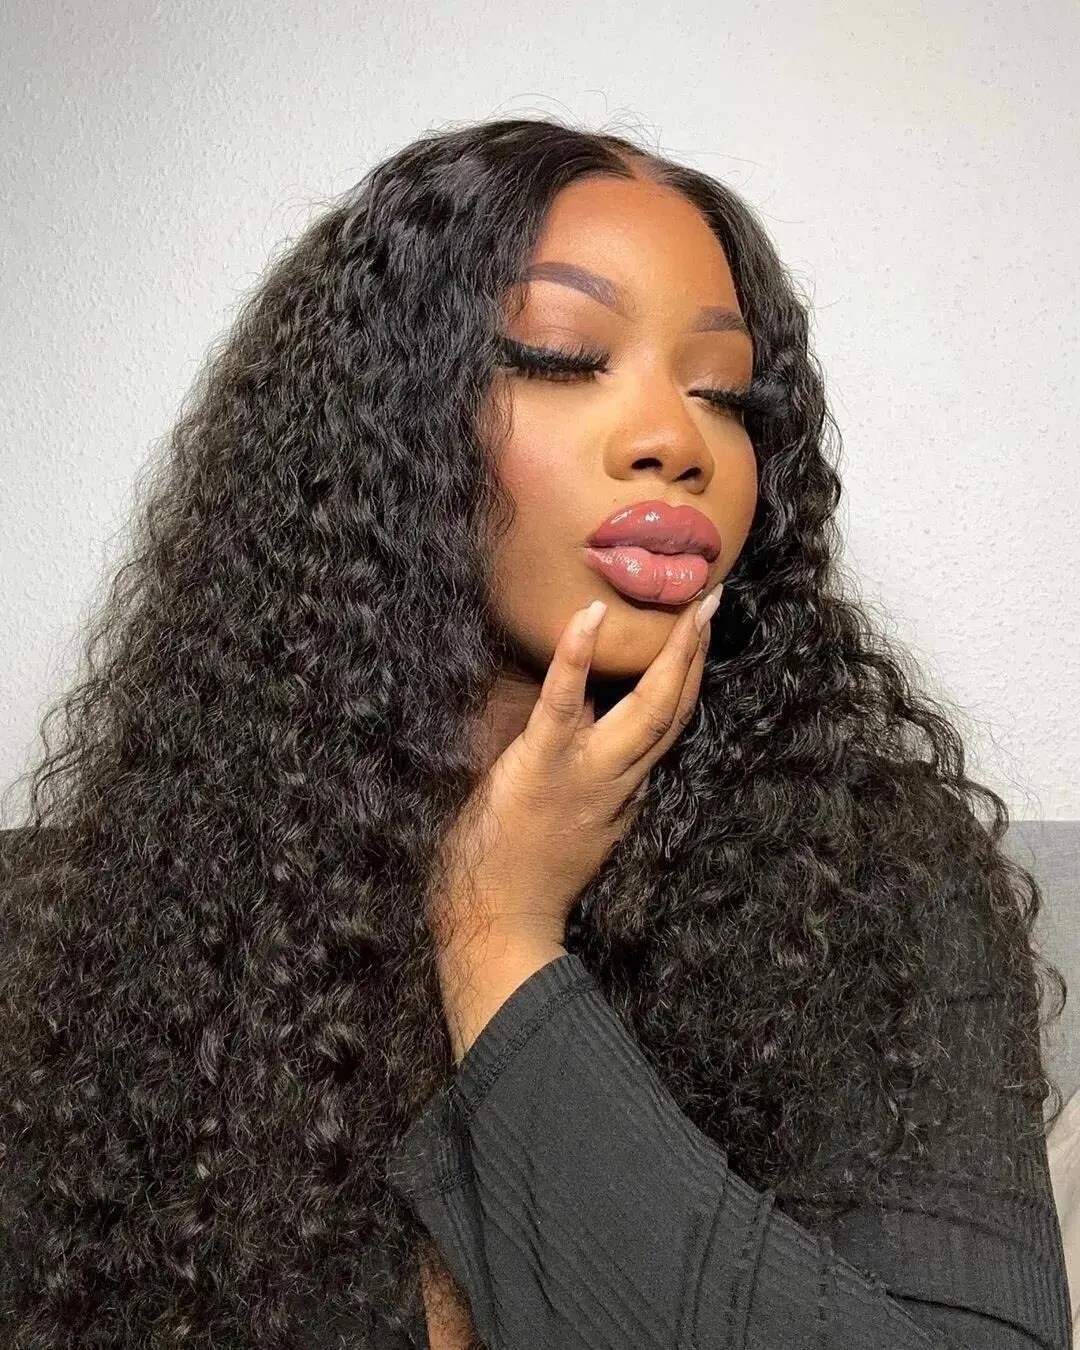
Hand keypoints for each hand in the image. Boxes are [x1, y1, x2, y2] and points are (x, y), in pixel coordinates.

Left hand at [428, 586, 720, 955]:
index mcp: (625, 793)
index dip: (690, 680)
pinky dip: (577, 656)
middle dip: (698, 655)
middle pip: (674, 711)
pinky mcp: (543, 765)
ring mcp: (587, 773)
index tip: (702, 637)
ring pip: (649, 710)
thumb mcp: (576, 828)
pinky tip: (590, 616)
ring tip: (691, 605)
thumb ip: (594, 789)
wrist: (498, 926)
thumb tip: (592, 740)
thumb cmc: (522, 878)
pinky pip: (565, 704)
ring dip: (674, 654)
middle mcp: (620, 782)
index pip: (669, 728)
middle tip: (713, 601)